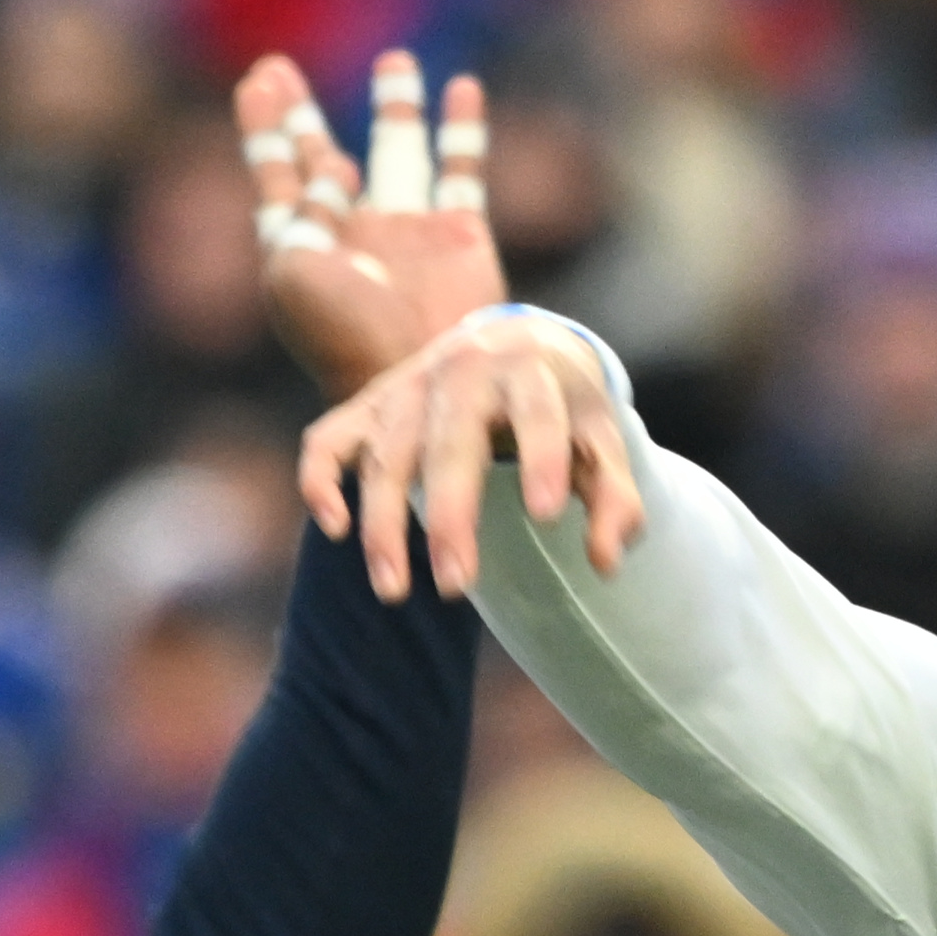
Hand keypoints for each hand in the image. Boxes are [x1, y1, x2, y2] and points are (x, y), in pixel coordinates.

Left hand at [239, 48, 509, 391]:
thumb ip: (305, 212)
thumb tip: (333, 171)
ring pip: (398, 149)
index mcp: (302, 248)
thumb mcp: (296, 272)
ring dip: (396, 105)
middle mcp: (352, 233)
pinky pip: (462, 167)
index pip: (277, 174)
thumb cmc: (346, 336)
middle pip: (319, 158)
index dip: (265, 127)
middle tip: (277, 67)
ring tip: (394, 58)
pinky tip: (463, 87)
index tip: (257, 81)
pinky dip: (464, 129)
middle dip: (299, 115)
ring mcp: (407, 231)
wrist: (423, 381)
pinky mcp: (460, 233)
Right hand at [298, 304, 644, 600]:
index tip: (546, 515)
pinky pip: (328, 440)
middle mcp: (461, 371)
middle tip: (458, 588)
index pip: (536, 413)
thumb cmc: (565, 408)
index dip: (541, 459)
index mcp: (529, 370)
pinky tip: (335, 528)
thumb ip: (616, 498)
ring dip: (383, 523)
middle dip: (450, 515)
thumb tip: (606, 561)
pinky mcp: (368, 406)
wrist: (515, 343)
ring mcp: (407, 389)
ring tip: (394, 592)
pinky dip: (321, 479)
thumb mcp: (602, 441)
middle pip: (449, 443)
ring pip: (384, 454)